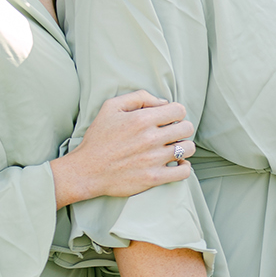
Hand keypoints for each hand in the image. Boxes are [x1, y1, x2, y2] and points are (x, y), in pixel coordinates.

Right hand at [53, 92, 196, 206]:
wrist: (86, 171)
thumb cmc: (98, 138)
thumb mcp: (111, 107)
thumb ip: (139, 98)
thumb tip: (164, 103)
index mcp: (142, 119)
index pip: (179, 110)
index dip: (175, 114)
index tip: (167, 120)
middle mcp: (150, 138)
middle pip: (187, 128)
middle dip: (181, 129)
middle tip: (170, 134)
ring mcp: (154, 159)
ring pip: (188, 148)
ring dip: (184, 147)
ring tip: (173, 148)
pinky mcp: (154, 178)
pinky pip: (184, 171)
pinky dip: (184, 166)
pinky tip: (176, 164)